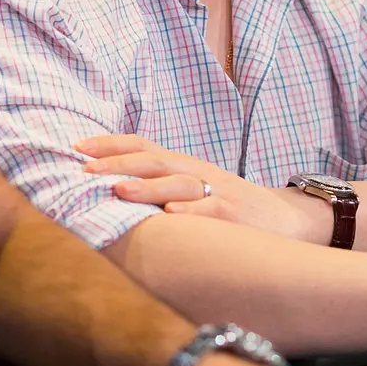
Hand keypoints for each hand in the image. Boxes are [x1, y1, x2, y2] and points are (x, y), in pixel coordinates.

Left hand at [78, 134, 322, 240]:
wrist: (290, 221)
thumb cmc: (230, 208)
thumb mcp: (193, 190)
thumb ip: (159, 187)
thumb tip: (109, 189)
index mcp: (183, 165)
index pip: (143, 145)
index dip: (110, 145)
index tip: (76, 147)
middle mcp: (197, 174)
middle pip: (154, 160)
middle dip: (118, 163)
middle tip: (85, 169)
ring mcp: (217, 193)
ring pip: (178, 184)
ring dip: (146, 187)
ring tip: (118, 191)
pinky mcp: (236, 217)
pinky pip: (211, 213)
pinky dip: (191, 213)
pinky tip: (171, 215)